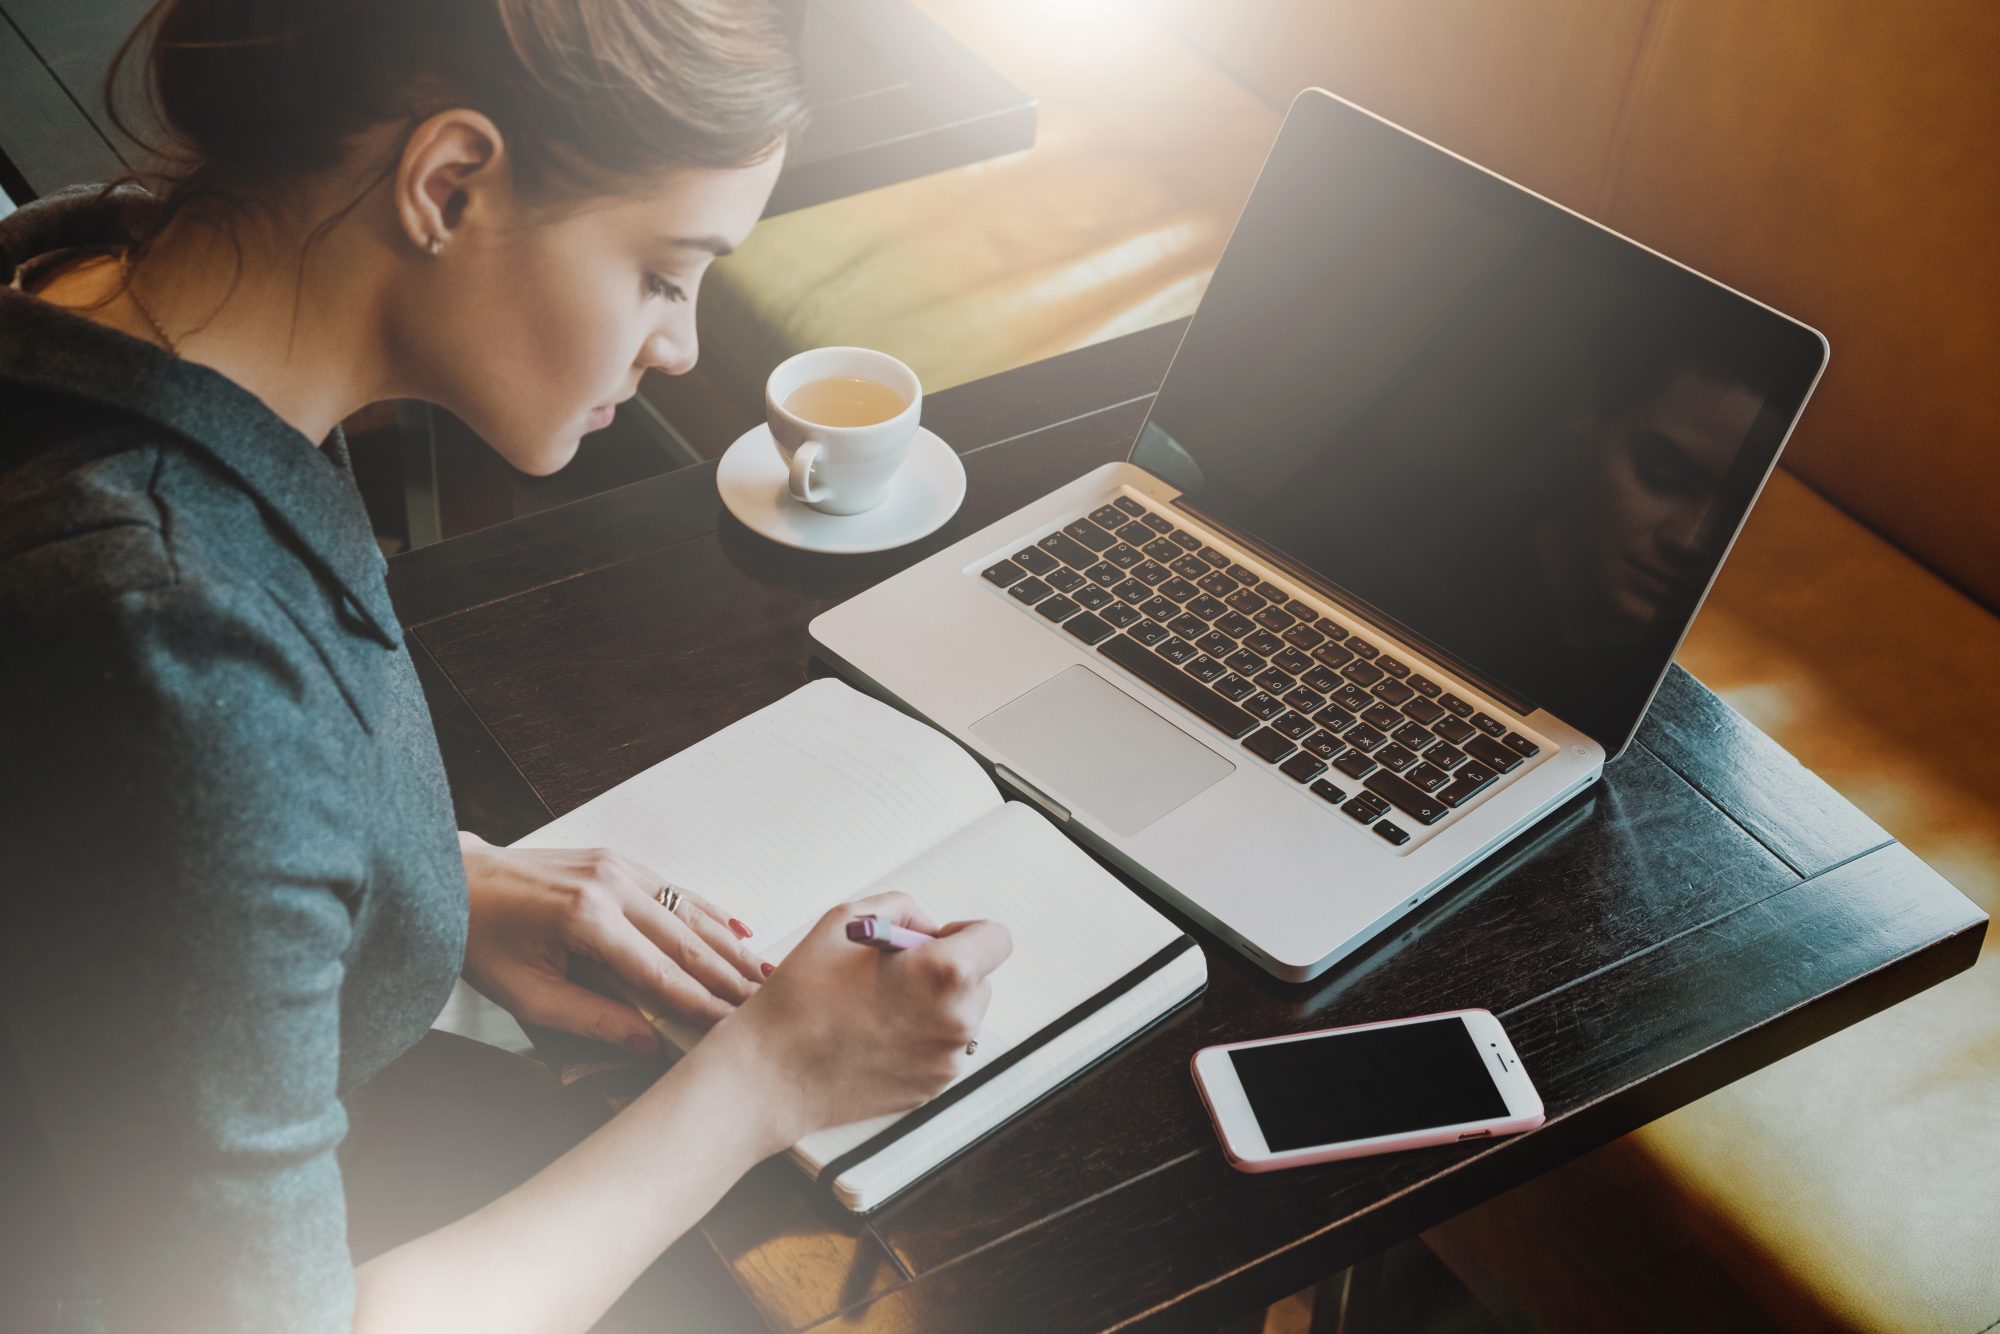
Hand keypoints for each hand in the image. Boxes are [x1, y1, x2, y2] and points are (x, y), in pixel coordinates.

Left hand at [457, 832, 765, 1054]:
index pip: (660, 972)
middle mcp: (610, 884)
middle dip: (729, 976)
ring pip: (690, 911)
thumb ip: (591, 1020)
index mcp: (586, 919)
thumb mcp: (526, 996)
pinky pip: (675, 890)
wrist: (454, 881)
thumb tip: (648, 1046)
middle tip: (766, 1005)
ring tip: (764, 975)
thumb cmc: (482, 940)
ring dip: (729, 946)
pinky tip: (739, 932)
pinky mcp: (618, 859)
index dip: (701, 1004)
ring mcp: (617, 866)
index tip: (733, 1028)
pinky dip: (710, 913)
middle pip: (686, 939)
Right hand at [709, 890, 1011, 1149]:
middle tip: (894, 974)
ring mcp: (948, 1060)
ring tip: (878, 1006)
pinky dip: (921, 1037)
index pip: (996, 938)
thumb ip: (902, 908)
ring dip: (935, 1004)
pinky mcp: (933, 1088)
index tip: (933, 940)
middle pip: (980, 979)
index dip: (965, 932)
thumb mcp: (845, 919)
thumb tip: (929, 929)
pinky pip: (942, 1048)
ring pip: (961, 1016)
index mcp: (946, 972)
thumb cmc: (803, 993)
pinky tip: (875, 1035)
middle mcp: (958, 1020)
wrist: (772, 1074)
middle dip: (947, 970)